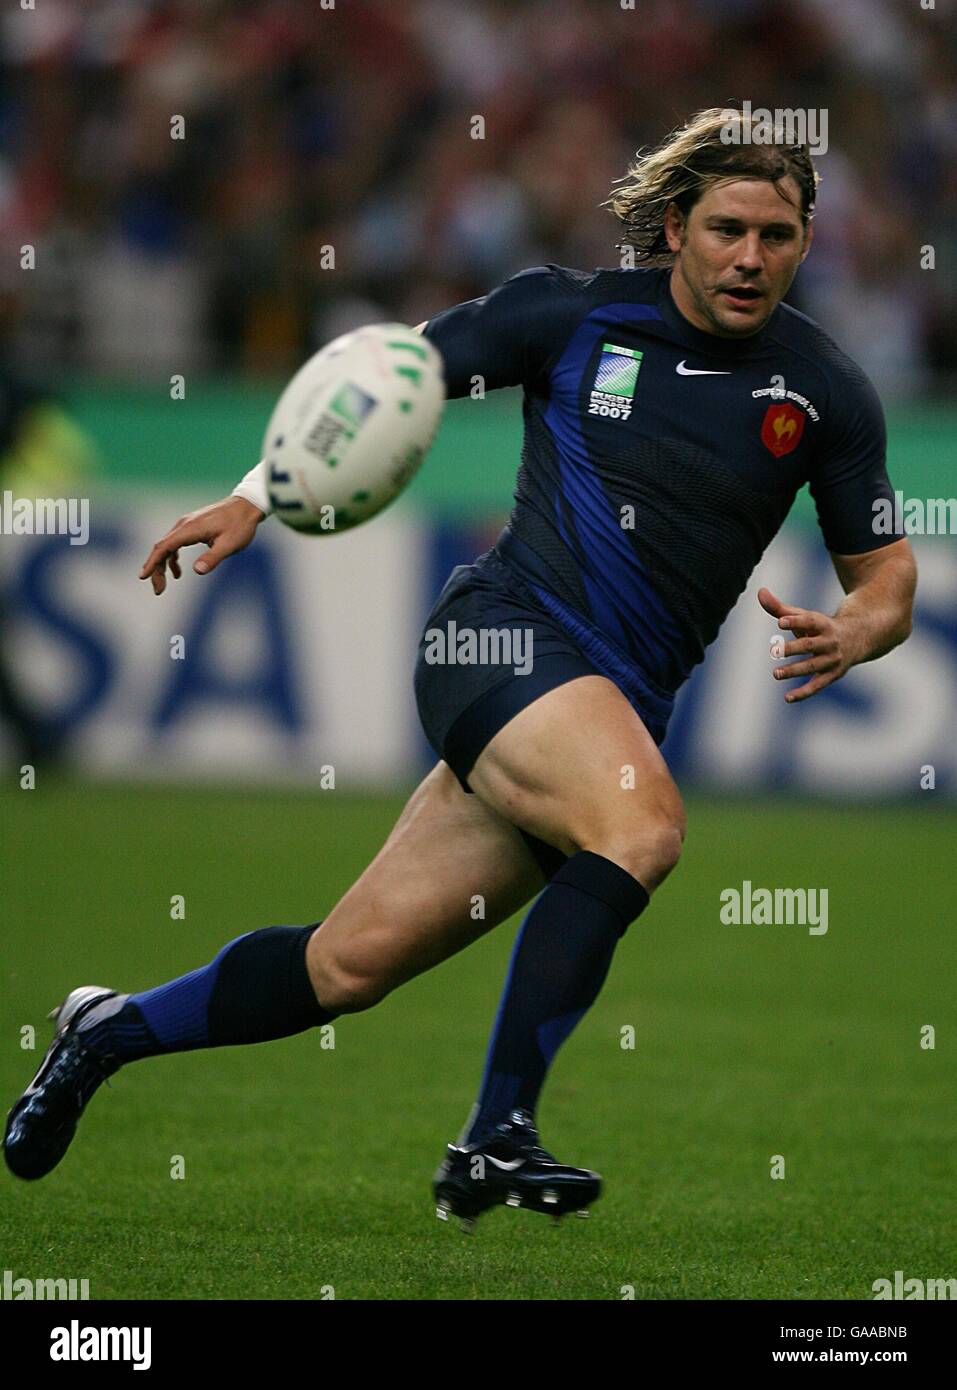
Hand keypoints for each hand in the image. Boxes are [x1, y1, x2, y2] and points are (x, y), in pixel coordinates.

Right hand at [139, 496, 264, 595]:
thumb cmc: (240, 525)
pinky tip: (177, 572)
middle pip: (162, 548)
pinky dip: (172, 558)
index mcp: (190, 529)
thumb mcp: (229, 544)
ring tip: (163, 585)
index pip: (164, 547)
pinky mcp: (192, 527)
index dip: (152, 562)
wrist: (247, 506)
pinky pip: (176, 543)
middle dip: (156, 569)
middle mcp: (184, 525)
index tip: (143, 576)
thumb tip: (196, 570)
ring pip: (167, 546)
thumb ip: (213, 557)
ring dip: (163, 565)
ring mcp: (187, 525)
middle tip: (158, 590)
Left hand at [758, 587, 855, 702]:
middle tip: (774, 651)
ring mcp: (831, 660)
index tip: (780, 621)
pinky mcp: (832, 675)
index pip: (809, 621)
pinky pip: (817, 686)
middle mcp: (829, 642)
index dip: (795, 620)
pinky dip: (803, 693)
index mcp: (823, 624)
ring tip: (776, 674)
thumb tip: (760, 592)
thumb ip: (780, 608)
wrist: (858, 639)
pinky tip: (787, 698)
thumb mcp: (804, 617)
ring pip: (812, 666)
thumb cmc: (820, 627)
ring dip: (794, 670)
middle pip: (809, 645)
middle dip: (792, 648)